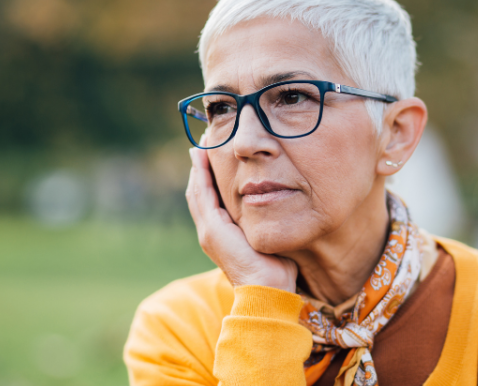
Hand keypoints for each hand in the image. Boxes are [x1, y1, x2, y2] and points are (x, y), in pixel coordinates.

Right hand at [186, 146, 297, 292]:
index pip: (210, 199)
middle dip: (200, 167)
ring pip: (197, 190)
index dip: (209, 177)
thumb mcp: (268, 239)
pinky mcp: (212, 229)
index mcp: (221, 234)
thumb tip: (280, 210)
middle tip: (203, 143)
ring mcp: (208, 231)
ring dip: (198, 166)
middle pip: (199, 191)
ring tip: (201, 145)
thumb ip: (266, 224)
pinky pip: (202, 194)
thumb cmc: (274, 270)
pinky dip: (200, 174)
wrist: (267, 291)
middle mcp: (209, 232)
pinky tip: (201, 157)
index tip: (213, 155)